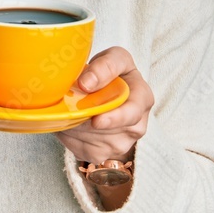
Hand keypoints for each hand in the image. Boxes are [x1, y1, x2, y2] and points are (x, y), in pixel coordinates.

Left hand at [55, 47, 154, 164]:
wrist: (106, 90)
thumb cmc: (113, 72)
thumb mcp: (114, 58)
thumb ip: (104, 66)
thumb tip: (86, 83)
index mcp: (143, 99)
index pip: (132, 114)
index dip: (114, 118)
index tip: (96, 120)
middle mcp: (136, 126)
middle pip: (108, 131)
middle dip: (85, 120)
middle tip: (70, 108)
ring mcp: (120, 144)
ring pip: (91, 140)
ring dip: (75, 126)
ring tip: (71, 108)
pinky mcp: (102, 155)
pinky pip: (80, 149)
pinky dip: (70, 135)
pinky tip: (72, 120)